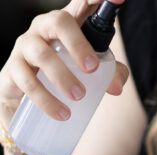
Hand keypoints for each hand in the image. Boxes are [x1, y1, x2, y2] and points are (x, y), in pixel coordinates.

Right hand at [0, 0, 127, 123]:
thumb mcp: (93, 75)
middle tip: (92, 69)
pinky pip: (26, 80)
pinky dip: (46, 98)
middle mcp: (44, 30)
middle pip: (59, 21)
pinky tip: (61, 113)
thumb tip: (116, 87)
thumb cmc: (66, 77)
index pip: (82, 4)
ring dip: (62, 76)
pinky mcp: (12, 70)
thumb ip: (112, 75)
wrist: (29, 102)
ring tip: (79, 97)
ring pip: (41, 53)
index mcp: (68, 26)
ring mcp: (25, 47)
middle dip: (78, 43)